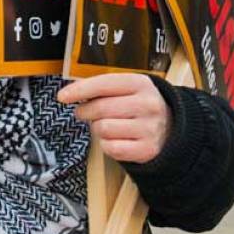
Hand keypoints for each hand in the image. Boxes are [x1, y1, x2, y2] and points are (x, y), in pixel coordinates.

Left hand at [57, 73, 171, 163]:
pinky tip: (116, 139)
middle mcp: (147, 105)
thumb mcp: (128, 88)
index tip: (62, 96)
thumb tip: (70, 91)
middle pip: (100, 108)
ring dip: (98, 129)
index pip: (104, 84)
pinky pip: (111, 148)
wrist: (171, 129)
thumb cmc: (140, 106)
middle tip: (84, 113)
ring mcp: (149, 128)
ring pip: (103, 129)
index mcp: (140, 84)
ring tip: (108, 126)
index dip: (80, 90)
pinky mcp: (147, 150)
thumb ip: (103, 87)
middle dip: (85, 111)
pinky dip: (107, 145)